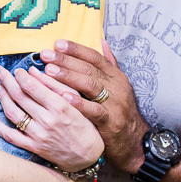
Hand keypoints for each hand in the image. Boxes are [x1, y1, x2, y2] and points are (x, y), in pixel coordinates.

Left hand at [0, 65, 103, 171]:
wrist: (88, 156)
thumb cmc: (85, 125)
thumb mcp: (76, 101)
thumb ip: (56, 84)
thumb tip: (34, 71)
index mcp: (60, 106)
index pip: (33, 87)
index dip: (21, 76)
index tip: (17, 70)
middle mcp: (47, 120)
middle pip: (20, 97)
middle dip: (6, 80)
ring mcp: (38, 135)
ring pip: (13, 113)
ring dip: (2, 97)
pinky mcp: (33, 147)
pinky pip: (9, 135)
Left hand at [38, 40, 149, 173]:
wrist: (134, 140)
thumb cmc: (121, 110)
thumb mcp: (118, 85)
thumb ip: (110, 63)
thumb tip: (102, 41)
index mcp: (116, 76)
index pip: (94, 57)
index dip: (76, 49)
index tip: (57, 43)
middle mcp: (117, 86)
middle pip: (89, 68)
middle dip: (66, 60)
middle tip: (46, 55)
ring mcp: (115, 103)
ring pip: (91, 85)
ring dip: (68, 77)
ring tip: (49, 71)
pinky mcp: (111, 121)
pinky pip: (95, 110)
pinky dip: (80, 103)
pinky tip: (64, 97)